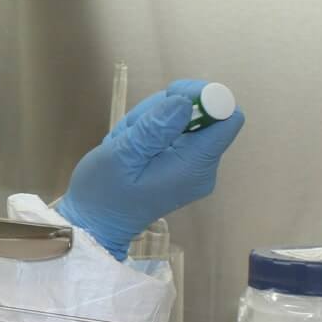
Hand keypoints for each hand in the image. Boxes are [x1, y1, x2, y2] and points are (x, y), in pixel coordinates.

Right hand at [55, 79, 245, 260]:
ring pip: (185, 120)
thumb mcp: (120, 156)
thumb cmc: (102, 193)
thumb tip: (184, 102)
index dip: (204, 98)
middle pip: (204, 115)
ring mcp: (194, 168)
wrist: (94, 224)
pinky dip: (152, 130)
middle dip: (166, 109)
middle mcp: (203, 167)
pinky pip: (176, 133)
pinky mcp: (183, 166)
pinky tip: (131, 146)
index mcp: (194, 166)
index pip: (227, 119)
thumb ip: (153, 129)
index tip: (170, 96)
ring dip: (153, 120)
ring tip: (126, 141)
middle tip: (132, 128)